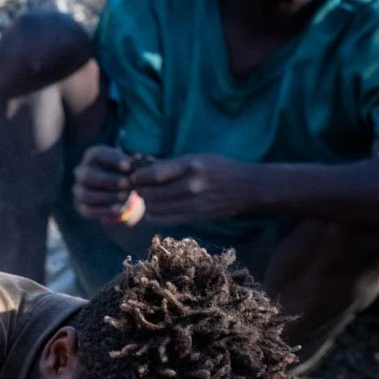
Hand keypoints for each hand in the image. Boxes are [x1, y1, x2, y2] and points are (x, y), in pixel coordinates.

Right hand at [72, 143, 135, 222]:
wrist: (117, 190)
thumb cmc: (124, 172)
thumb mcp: (128, 165)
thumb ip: (132, 164)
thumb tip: (137, 163)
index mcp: (91, 156)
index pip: (98, 154)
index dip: (114, 160)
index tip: (130, 166)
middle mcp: (81, 172)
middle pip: (88, 176)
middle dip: (109, 180)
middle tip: (128, 184)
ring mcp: (78, 190)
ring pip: (87, 194)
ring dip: (108, 196)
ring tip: (126, 197)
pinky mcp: (81, 207)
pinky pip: (90, 210)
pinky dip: (106, 210)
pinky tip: (121, 209)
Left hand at [133, 154, 263, 224]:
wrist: (248, 188)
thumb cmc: (221, 169)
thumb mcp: (200, 158)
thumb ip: (174, 165)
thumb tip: (145, 168)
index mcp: (191, 165)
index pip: (155, 174)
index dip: (138, 178)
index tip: (131, 178)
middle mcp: (191, 184)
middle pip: (152, 193)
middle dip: (138, 193)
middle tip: (131, 191)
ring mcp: (193, 203)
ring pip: (156, 208)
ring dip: (144, 206)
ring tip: (140, 201)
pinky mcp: (195, 217)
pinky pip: (166, 220)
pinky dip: (154, 216)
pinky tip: (150, 211)